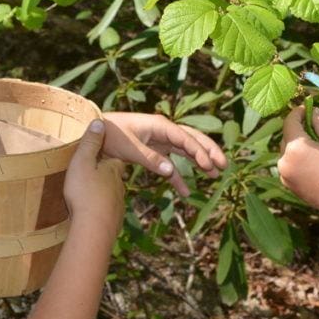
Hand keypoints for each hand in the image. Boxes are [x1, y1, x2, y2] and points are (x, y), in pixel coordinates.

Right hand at [63, 119, 125, 237]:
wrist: (94, 229)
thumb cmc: (85, 193)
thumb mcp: (82, 162)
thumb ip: (90, 142)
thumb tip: (99, 121)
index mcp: (113, 169)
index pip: (113, 159)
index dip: (105, 157)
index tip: (97, 157)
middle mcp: (120, 185)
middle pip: (112, 177)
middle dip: (103, 177)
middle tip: (89, 177)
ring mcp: (118, 204)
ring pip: (110, 195)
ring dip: (101, 195)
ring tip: (87, 197)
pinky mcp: (114, 221)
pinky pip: (107, 213)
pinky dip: (100, 212)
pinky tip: (90, 215)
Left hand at [101, 112, 227, 196]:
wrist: (95, 133)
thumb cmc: (111, 135)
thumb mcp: (129, 147)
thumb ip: (150, 159)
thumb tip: (170, 171)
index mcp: (160, 125)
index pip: (185, 138)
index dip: (199, 151)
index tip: (209, 165)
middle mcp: (164, 131)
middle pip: (192, 139)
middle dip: (209, 151)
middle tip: (223, 165)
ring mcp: (160, 141)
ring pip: (186, 151)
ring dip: (200, 162)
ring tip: (215, 175)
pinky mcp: (155, 151)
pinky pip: (171, 164)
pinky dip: (178, 177)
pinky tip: (185, 192)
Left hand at [277, 106, 318, 215]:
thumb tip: (313, 111)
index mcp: (295, 147)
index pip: (289, 122)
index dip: (297, 112)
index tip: (305, 107)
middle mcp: (284, 160)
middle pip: (287, 137)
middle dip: (298, 129)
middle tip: (313, 125)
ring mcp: (284, 174)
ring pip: (287, 152)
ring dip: (297, 145)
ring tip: (316, 145)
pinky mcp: (288, 185)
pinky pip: (289, 165)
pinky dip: (297, 159)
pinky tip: (313, 161)